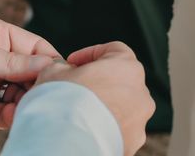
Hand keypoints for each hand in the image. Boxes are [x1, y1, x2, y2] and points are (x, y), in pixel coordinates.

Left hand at [0, 16, 59, 128]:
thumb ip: (11, 61)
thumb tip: (46, 65)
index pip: (34, 47)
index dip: (51, 58)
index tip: (66, 72)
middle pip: (29, 74)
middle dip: (40, 84)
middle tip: (52, 94)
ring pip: (18, 95)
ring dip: (27, 102)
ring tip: (36, 107)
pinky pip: (1, 113)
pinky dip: (11, 116)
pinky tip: (18, 116)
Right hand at [36, 42, 154, 155]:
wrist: (67, 144)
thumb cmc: (64, 103)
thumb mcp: (53, 71)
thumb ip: (62, 66)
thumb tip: (62, 71)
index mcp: (127, 66)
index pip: (114, 49)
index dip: (90, 54)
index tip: (73, 63)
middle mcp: (140, 93)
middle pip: (120, 80)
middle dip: (98, 82)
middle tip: (75, 88)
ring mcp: (140, 121)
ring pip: (122, 107)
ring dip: (103, 107)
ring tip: (78, 114)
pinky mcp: (133, 143)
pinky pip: (119, 130)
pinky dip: (105, 129)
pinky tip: (85, 130)